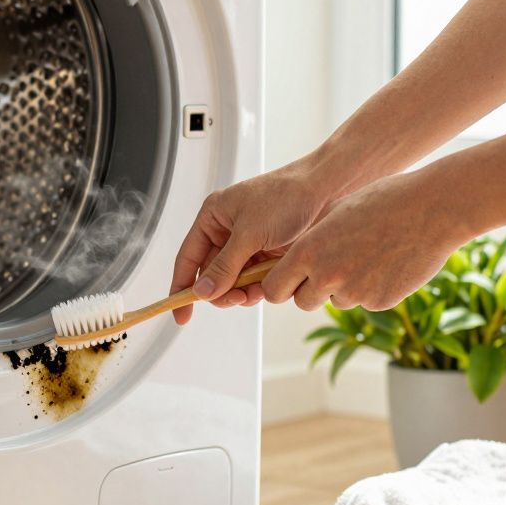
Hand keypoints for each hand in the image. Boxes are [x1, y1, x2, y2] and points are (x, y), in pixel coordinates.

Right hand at [170, 155, 349, 323]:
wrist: (325, 191)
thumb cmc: (286, 197)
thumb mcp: (249, 234)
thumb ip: (224, 266)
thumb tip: (202, 292)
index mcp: (213, 218)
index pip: (188, 258)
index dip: (181, 288)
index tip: (180, 313)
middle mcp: (227, 232)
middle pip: (211, 275)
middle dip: (220, 291)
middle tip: (234, 299)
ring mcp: (247, 245)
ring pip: (233, 282)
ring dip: (241, 292)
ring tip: (254, 292)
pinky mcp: (266, 255)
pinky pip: (253, 281)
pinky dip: (258, 288)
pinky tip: (267, 286)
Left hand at [261, 172, 470, 310]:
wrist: (431, 209)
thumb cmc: (382, 201)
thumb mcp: (335, 214)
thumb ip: (311, 242)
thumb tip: (292, 262)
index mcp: (308, 251)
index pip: (274, 288)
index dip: (280, 286)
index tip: (288, 281)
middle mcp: (327, 276)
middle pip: (302, 302)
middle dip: (311, 291)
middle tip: (330, 269)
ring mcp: (355, 293)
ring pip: (337, 301)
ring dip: (345, 287)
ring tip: (368, 255)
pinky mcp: (380, 302)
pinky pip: (366, 302)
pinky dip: (373, 289)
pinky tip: (389, 262)